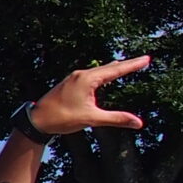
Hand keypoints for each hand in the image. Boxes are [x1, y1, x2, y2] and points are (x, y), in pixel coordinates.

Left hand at [30, 56, 150, 136]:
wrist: (36, 120)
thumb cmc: (61, 118)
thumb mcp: (92, 119)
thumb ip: (116, 119)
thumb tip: (139, 123)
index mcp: (87, 79)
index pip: (116, 70)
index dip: (133, 65)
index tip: (146, 59)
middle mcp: (80, 75)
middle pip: (109, 67)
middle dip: (127, 64)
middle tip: (143, 59)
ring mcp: (73, 78)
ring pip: (99, 71)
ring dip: (114, 68)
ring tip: (127, 64)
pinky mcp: (69, 84)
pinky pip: (91, 75)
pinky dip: (103, 73)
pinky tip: (104, 75)